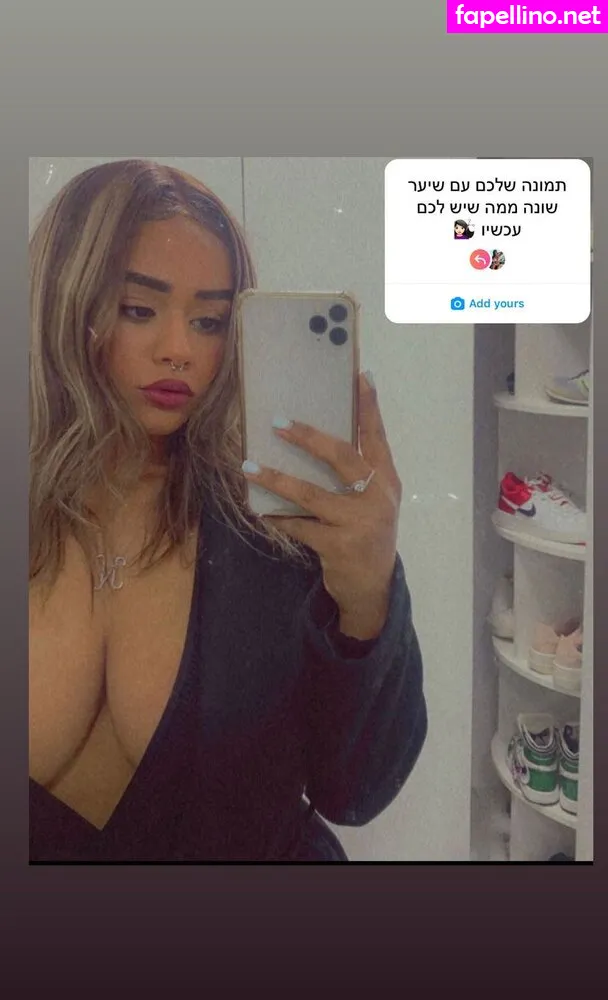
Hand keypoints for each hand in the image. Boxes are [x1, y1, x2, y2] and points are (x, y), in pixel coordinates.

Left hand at [242, 373, 401, 638]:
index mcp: (387, 480)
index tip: (360, 377)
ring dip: (278, 479)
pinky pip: (299, 526)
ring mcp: (358, 523)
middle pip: (343, 457)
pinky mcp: (338, 546)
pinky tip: (259, 509)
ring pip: (312, 494)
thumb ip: (358, 473)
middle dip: (310, 437)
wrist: (373, 588)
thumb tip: (314, 437)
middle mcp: (377, 497)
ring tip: (249, 467)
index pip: (377, 437)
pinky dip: (278, 517)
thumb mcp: (373, 501)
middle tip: (279, 421)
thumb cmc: (366, 533)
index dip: (370, 407)